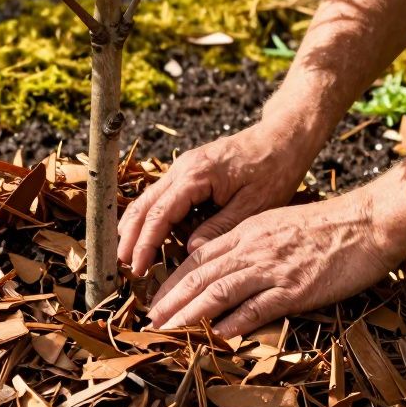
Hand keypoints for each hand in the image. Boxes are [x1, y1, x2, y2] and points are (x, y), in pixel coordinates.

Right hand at [117, 116, 318, 275]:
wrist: (283, 138)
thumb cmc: (274, 169)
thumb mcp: (253, 205)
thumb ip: (220, 227)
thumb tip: (191, 251)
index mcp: (197, 175)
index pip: (160, 214)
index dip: (145, 243)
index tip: (137, 268)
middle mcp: (183, 168)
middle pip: (144, 204)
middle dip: (130, 236)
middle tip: (123, 266)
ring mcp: (184, 167)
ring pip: (148, 198)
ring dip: (135, 226)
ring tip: (128, 254)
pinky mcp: (190, 170)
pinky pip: (162, 195)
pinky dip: (150, 216)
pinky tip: (148, 234)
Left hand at [145, 191, 401, 336]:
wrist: (367, 222)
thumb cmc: (328, 226)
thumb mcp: (278, 224)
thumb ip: (251, 241)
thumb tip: (227, 260)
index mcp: (247, 232)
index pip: (198, 257)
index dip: (173, 281)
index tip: (156, 299)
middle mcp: (252, 249)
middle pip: (199, 275)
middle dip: (170, 301)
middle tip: (149, 322)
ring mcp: (272, 269)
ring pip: (218, 292)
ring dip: (189, 315)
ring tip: (168, 332)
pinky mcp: (295, 289)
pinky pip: (256, 308)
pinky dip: (232, 323)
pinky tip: (213, 338)